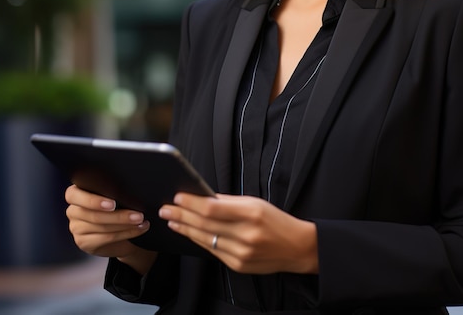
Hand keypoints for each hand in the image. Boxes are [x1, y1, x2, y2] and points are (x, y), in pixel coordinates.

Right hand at [65, 184, 156, 274]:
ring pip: (101, 227)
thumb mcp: (114, 193)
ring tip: (141, 221)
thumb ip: (114, 189)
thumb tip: (131, 189)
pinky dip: (126, 233)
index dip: (93, 201)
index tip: (113, 204)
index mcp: (76, 193)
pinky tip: (138, 229)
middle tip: (138, 215)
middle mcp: (73, 210)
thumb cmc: (118, 204)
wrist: (120, 229)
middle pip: (93, 215)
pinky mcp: (84, 242)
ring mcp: (76, 228)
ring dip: (125, 225)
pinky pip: (106, 238)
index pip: (73, 195)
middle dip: (119, 216)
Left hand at [158, 193, 317, 274]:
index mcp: (251, 213)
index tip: (178, 196)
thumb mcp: (256, 203)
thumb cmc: (276, 220)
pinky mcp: (238, 266)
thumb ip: (229, 202)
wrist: (297, 247)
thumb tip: (203, 197)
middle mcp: (245, 235)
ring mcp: (241, 253)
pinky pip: (213, 251)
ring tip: (172, 220)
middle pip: (204, 224)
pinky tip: (189, 233)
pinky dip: (198, 240)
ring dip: (185, 229)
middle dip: (182, 215)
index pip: (212, 208)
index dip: (192, 203)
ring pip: (205, 239)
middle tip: (165, 208)